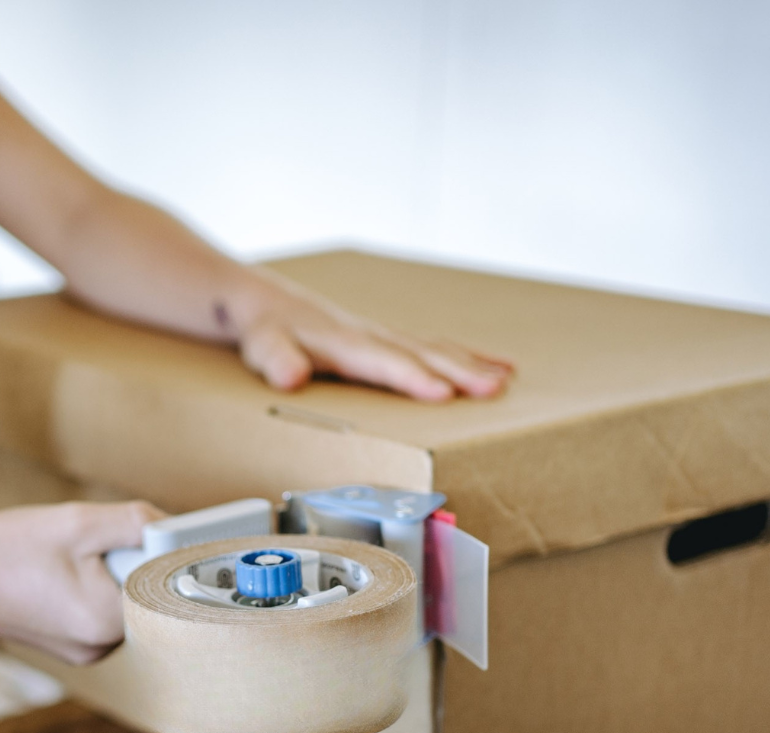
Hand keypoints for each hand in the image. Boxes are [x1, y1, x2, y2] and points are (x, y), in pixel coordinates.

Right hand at [0, 500, 164, 664]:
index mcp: (108, 623)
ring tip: (67, 556)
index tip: (146, 531)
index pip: (168, 583)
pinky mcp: (68, 647)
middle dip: (132, 559)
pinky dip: (91, 586)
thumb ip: (138, 523)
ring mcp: (84, 652)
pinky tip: (57, 571)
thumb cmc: (4, 548)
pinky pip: (100, 610)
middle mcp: (101, 648)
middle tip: (94, 541)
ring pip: (124, 600)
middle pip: (148, 593)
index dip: (162, 550)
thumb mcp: (78, 522)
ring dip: (111, 572)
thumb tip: (177, 529)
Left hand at [228, 271, 513, 401]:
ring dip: (471, 363)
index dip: (414, 377)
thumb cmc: (263, 330)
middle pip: (421, 352)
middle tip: (496, 388)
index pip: (384, 362)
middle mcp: (370, 335)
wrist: (262, 302)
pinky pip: (430, 347)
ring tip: (507, 378)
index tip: (445, 393)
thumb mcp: (261, 347)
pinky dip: (463, 354)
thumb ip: (277, 359)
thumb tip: (291, 376)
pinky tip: (493, 363)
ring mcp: (382, 335)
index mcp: (343, 342)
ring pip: (433, 347)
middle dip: (461, 370)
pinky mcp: (385, 339)